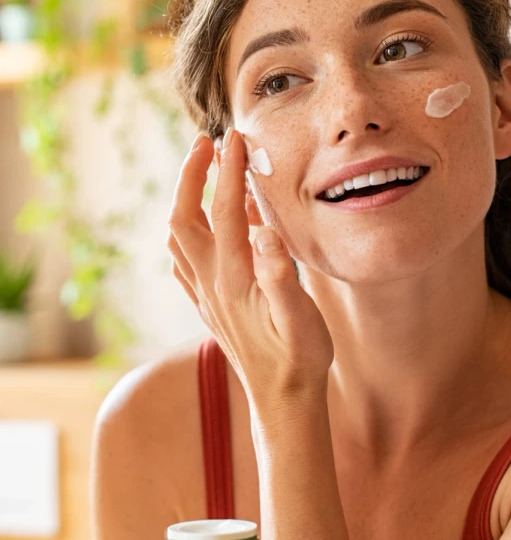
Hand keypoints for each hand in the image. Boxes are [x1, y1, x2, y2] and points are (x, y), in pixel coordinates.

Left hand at [167, 130, 333, 401]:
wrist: (282, 401)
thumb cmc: (300, 360)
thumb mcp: (302, 321)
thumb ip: (282, 278)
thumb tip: (265, 234)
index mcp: (235, 279)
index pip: (225, 211)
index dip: (228, 170)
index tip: (236, 137)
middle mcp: (212, 283)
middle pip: (185, 217)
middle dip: (191, 175)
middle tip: (207, 143)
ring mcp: (206, 296)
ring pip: (179, 237)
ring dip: (185, 199)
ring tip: (202, 174)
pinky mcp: (209, 306)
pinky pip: (184, 260)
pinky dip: (186, 231)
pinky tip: (201, 227)